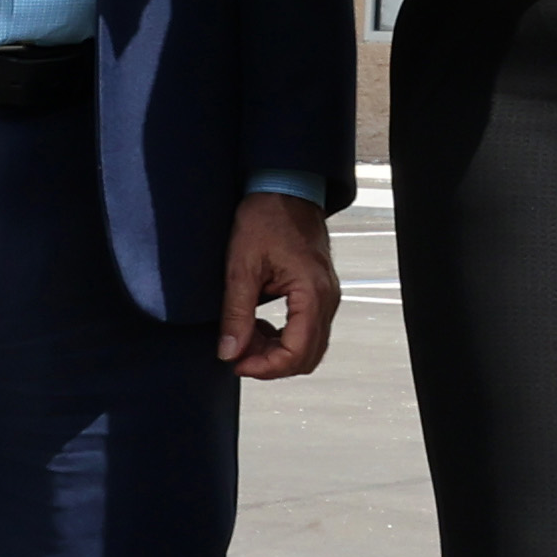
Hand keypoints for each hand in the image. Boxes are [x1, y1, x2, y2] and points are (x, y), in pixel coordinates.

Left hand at [216, 193, 340, 378]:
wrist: (284, 188)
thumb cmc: (266, 216)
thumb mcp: (241, 265)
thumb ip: (236, 312)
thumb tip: (230, 351)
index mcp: (312, 292)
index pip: (297, 353)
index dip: (265, 368)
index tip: (237, 363)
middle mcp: (327, 298)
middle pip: (307, 357)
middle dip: (271, 364)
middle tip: (238, 354)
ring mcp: (326, 295)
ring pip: (309, 346)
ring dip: (276, 352)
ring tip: (244, 338)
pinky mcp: (319, 292)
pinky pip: (307, 329)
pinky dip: (283, 337)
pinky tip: (258, 326)